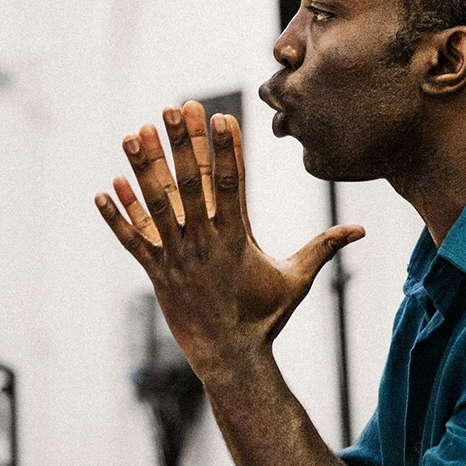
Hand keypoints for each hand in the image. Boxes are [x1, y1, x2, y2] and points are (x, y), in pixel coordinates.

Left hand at [93, 101, 362, 384]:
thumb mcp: (298, 279)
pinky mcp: (157, 274)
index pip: (230, 183)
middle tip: (173, 108)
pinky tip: (104, 189)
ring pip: (156, 206)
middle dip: (181, 143)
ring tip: (133, 134)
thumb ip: (324, 247)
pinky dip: (118, 217)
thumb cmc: (266, 317)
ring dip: (143, 168)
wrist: (231, 357)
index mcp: (237, 237)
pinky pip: (133, 241)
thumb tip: (361, 230)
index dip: (224, 149)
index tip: (220, 117)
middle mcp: (204, 242)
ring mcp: (177, 257)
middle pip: (190, 183)